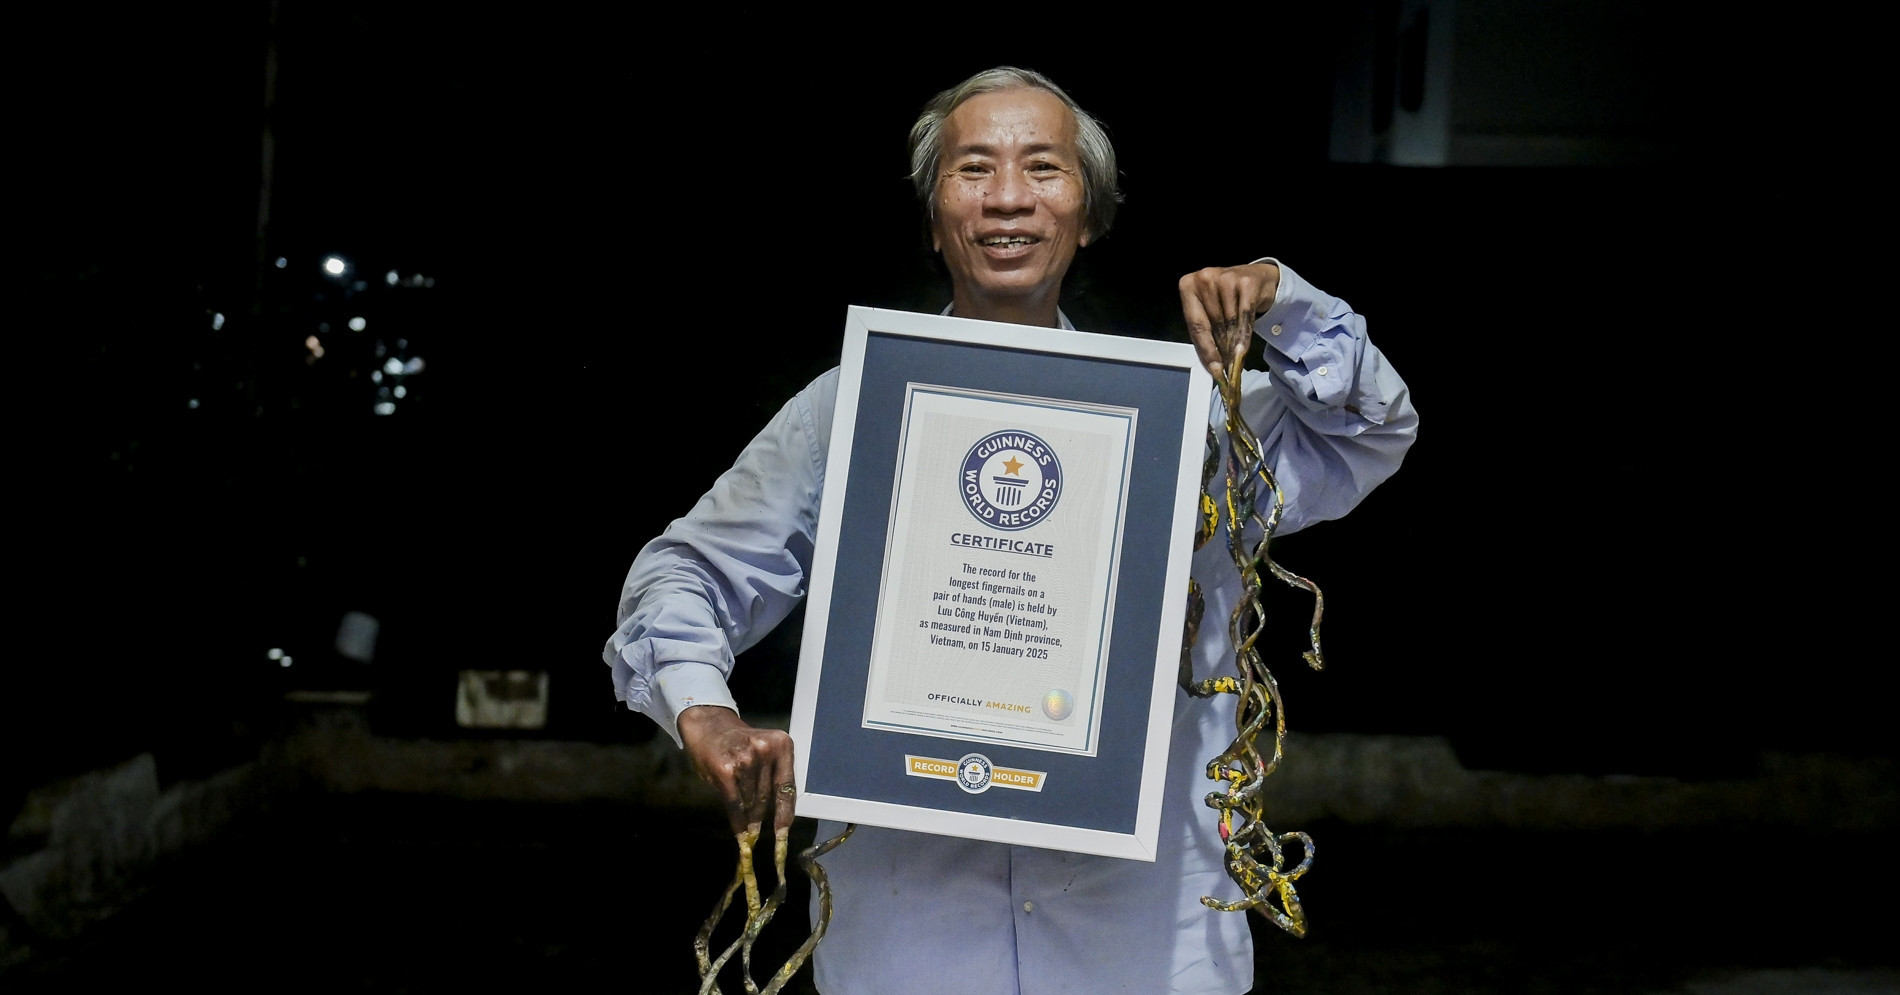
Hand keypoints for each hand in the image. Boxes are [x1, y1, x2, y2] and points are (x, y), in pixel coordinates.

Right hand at [678, 705, 797, 835]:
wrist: (708, 724)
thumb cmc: (738, 742)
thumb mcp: (763, 750)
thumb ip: (772, 776)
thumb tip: (779, 815)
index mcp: (781, 745)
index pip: (787, 787)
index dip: (785, 814)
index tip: (784, 835)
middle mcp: (764, 751)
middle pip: (767, 797)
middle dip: (761, 818)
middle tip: (756, 831)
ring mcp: (745, 760)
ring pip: (751, 803)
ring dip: (748, 817)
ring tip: (745, 822)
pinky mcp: (725, 770)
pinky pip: (735, 805)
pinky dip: (737, 822)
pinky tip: (740, 833)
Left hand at [1179, 263, 1279, 379]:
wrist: (1257, 278)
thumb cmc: (1228, 298)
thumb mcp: (1212, 312)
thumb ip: (1208, 334)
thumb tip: (1212, 366)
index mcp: (1188, 285)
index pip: (1195, 325)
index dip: (1206, 350)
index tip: (1213, 369)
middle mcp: (1205, 278)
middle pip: (1213, 325)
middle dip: (1221, 349)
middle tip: (1226, 368)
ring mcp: (1226, 278)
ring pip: (1229, 322)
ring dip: (1233, 343)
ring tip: (1236, 355)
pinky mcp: (1246, 283)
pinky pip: (1245, 317)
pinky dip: (1245, 336)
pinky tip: (1243, 350)